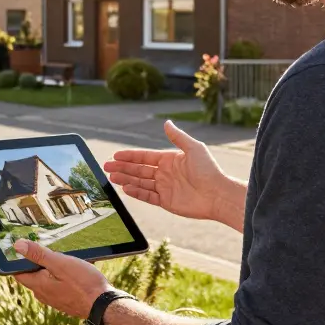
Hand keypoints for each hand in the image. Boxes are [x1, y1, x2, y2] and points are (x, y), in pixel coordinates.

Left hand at [12, 240, 109, 319]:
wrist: (103, 305)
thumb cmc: (83, 283)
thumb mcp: (59, 263)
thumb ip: (38, 254)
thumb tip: (17, 246)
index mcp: (38, 285)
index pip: (18, 272)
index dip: (18, 260)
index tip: (25, 248)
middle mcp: (43, 295)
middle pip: (33, 275)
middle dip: (39, 262)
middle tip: (51, 251)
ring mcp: (54, 299)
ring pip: (47, 279)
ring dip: (53, 269)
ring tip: (66, 260)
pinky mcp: (65, 301)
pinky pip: (58, 285)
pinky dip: (62, 277)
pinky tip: (74, 272)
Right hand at [104, 120, 237, 222]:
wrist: (218, 195)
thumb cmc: (209, 170)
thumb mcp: (194, 148)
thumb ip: (177, 137)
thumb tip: (166, 123)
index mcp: (170, 160)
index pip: (145, 157)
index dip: (130, 156)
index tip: (115, 156)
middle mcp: (165, 173)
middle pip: (139, 170)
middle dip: (123, 168)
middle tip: (106, 167)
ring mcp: (165, 188)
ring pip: (140, 183)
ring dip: (126, 180)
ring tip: (112, 177)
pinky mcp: (166, 202)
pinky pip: (148, 197)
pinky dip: (136, 193)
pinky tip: (126, 189)